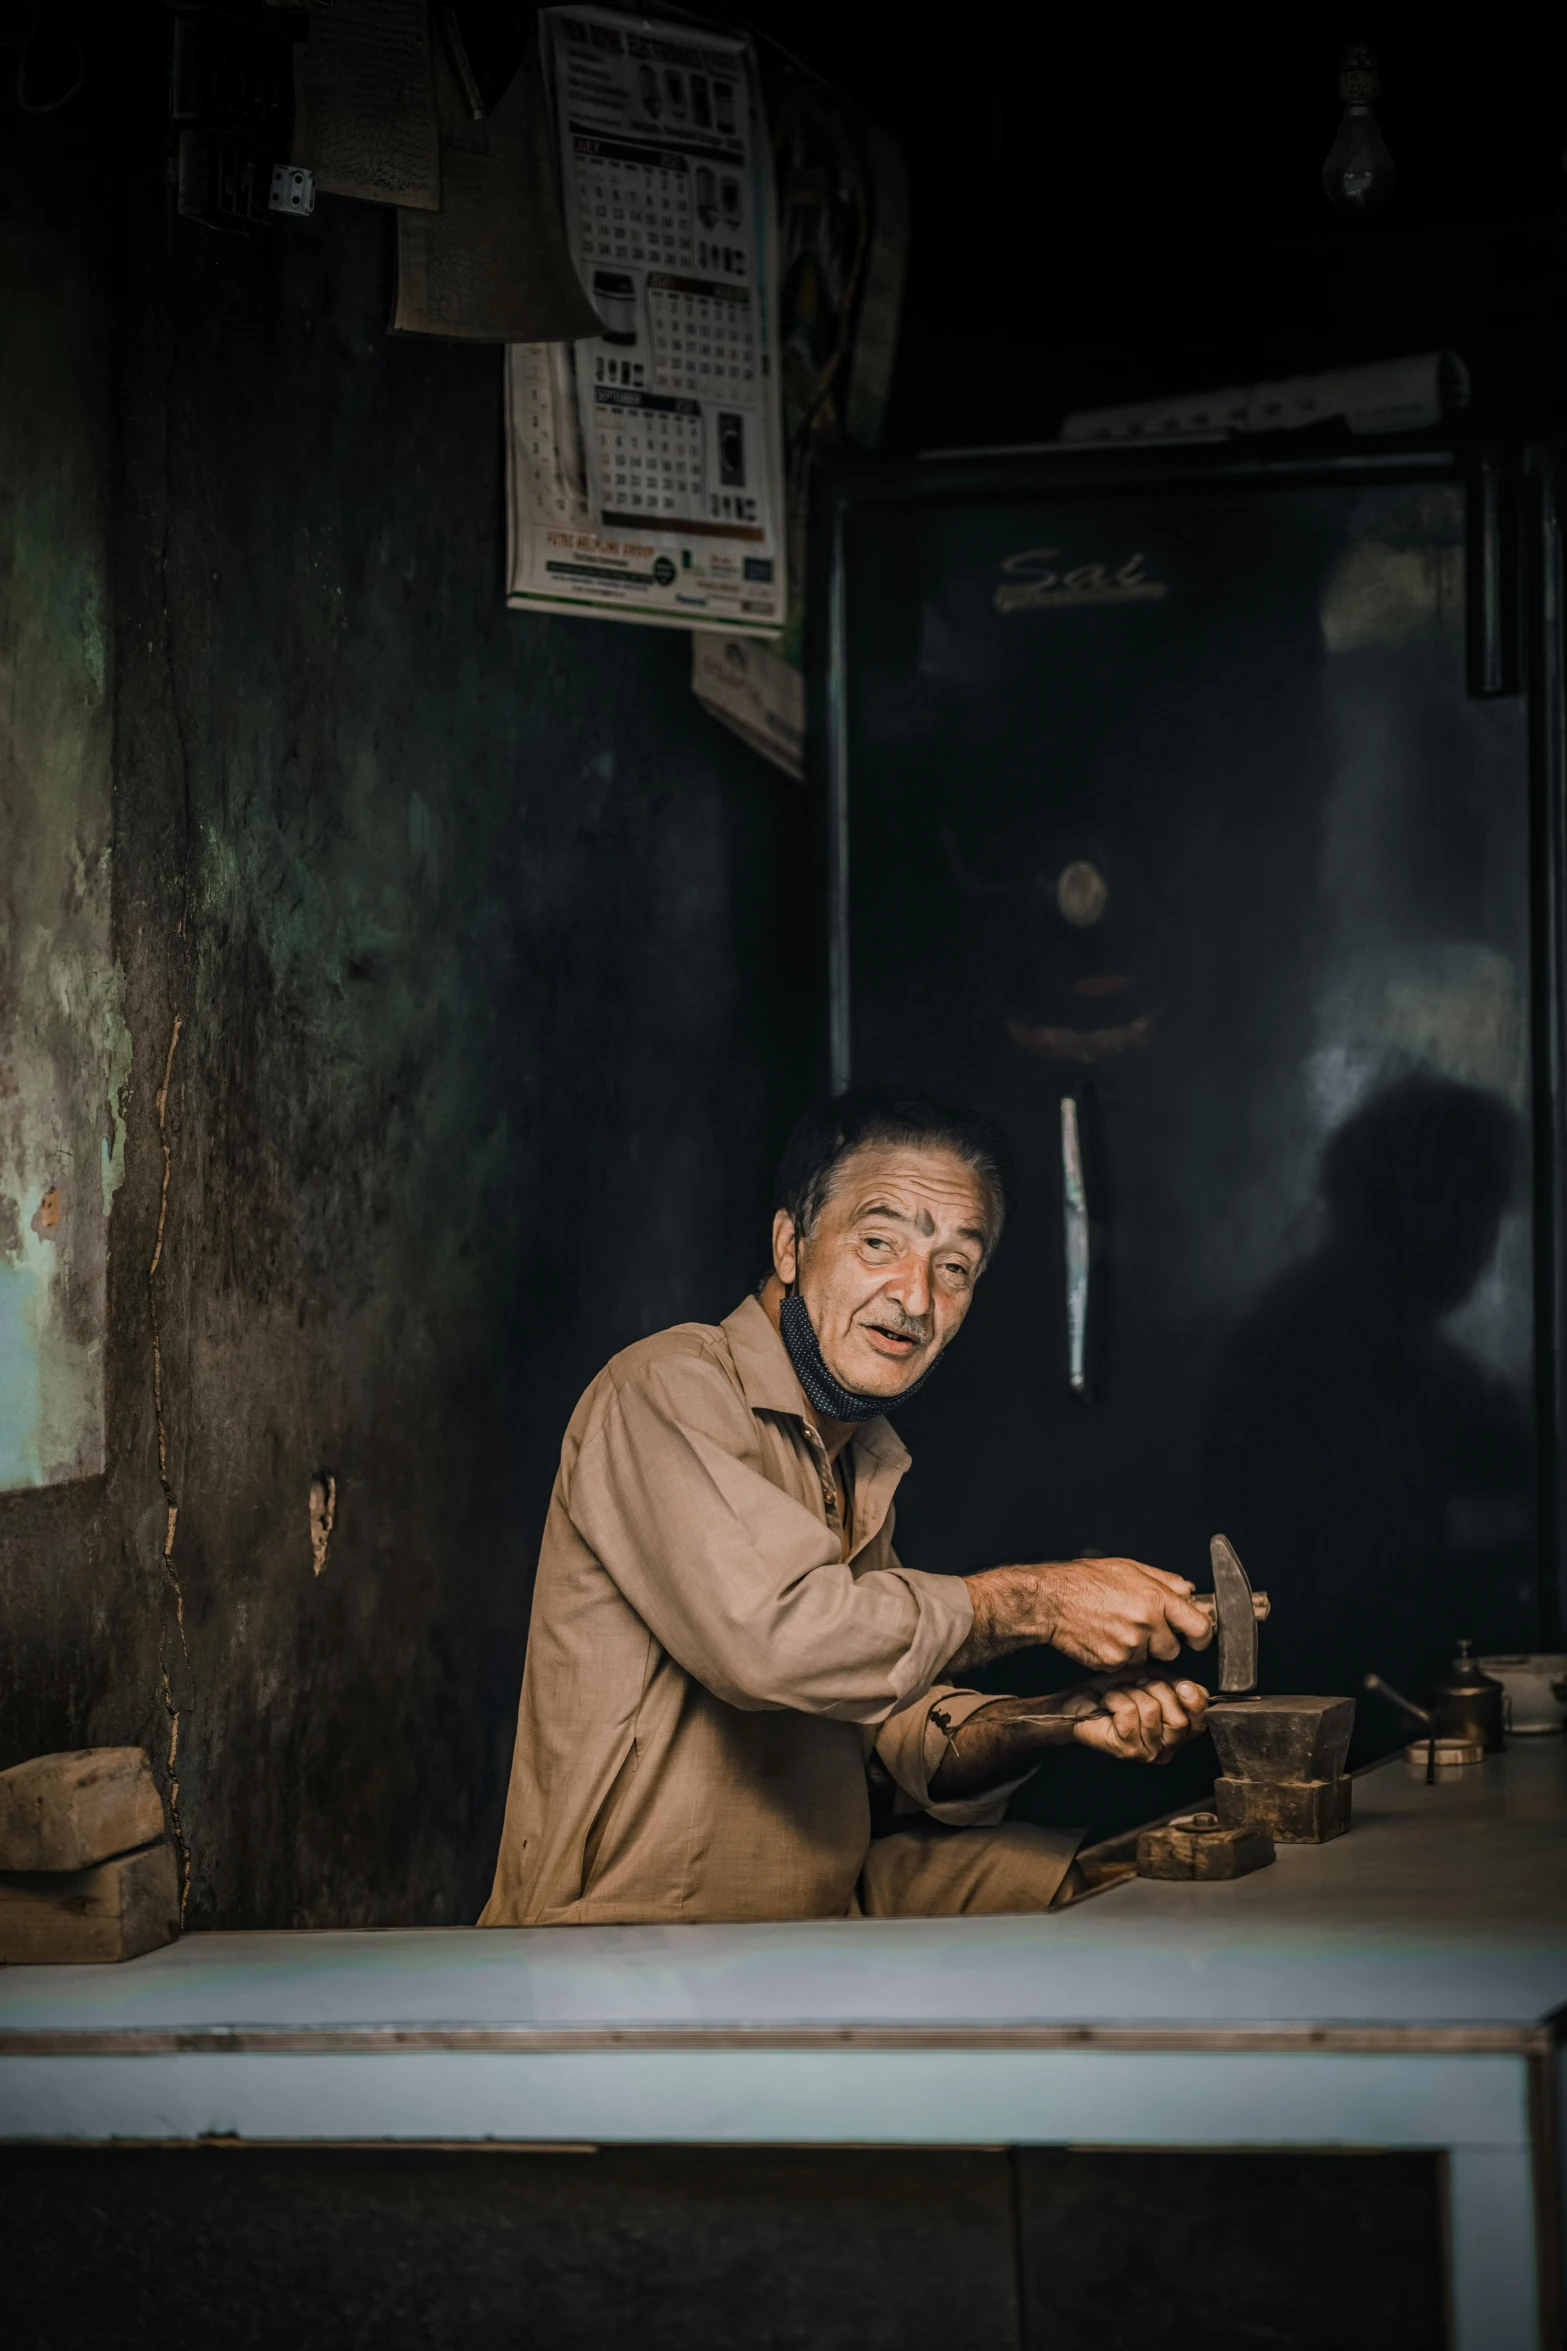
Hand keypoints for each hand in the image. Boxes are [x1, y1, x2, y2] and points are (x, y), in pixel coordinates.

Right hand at [950, 1556, 1213, 1674]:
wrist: (1051, 1601)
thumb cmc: (1085, 1580)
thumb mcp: (1128, 1568)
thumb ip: (1163, 1580)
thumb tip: (1188, 1590)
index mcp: (1155, 1598)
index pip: (1199, 1627)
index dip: (1200, 1635)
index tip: (1195, 1637)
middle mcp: (1146, 1623)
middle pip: (1172, 1648)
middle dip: (1161, 1641)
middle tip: (1140, 1626)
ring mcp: (1129, 1646)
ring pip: (1147, 1658)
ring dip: (1138, 1649)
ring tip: (1115, 1628)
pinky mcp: (1113, 1663)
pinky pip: (1126, 1666)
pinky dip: (1118, 1657)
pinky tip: (1104, 1638)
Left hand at [1072, 1674, 1209, 1764]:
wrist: (1078, 1704)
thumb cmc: (1114, 1692)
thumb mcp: (1150, 1681)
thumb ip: (1174, 1685)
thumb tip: (1192, 1688)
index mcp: (1176, 1733)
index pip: (1200, 1724)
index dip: (1195, 1703)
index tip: (1184, 1684)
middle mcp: (1165, 1748)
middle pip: (1178, 1720)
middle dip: (1158, 1690)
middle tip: (1138, 1685)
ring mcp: (1146, 1752)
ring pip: (1152, 1712)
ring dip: (1132, 1692)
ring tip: (1120, 1693)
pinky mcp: (1126, 1749)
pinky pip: (1129, 1713)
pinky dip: (1116, 1698)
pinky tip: (1109, 1701)